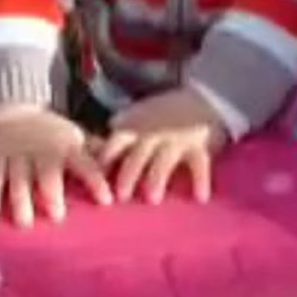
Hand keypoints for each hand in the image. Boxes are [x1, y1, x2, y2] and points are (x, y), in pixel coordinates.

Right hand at [0, 104, 112, 227]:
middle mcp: (44, 151)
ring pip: (19, 179)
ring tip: (25, 222)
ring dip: (22, 200)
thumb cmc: (53, 133)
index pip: (86, 165)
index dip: (96, 181)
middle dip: (53, 193)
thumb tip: (125, 169)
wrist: (14, 109)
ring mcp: (18, 154)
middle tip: (57, 215)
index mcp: (68, 147)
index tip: (107, 200)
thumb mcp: (77, 137)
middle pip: (48, 173)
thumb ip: (96, 153)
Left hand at [101, 87, 229, 204]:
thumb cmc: (166, 113)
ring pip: (164, 160)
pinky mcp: (199, 146)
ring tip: (153, 198)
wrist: (204, 98)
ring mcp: (176, 140)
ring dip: (157, 178)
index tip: (97, 180)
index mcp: (136, 128)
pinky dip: (200, 180)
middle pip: (138, 155)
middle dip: (128, 174)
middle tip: (121, 196)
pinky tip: (200, 198)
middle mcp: (153, 135)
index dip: (106, 160)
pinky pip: (199, 164)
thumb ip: (120, 130)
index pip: (115, 143)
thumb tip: (93, 146)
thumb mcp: (139, 114)